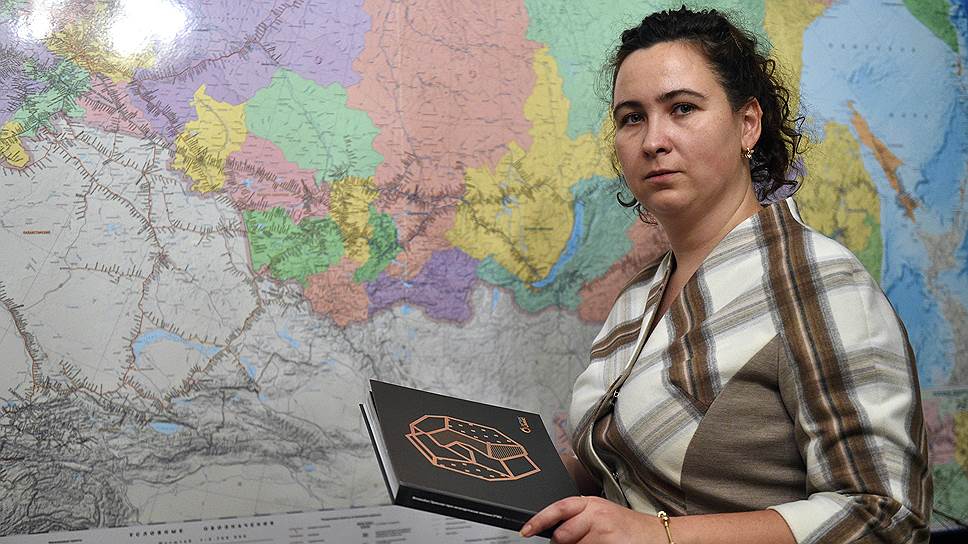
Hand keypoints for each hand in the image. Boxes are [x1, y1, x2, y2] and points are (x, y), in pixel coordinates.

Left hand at [520, 495, 665, 543]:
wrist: (658, 536)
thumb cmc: (628, 528)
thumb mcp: (601, 515)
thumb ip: (578, 519)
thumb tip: (553, 531)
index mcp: (591, 503)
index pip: (558, 508)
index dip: (539, 520)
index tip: (526, 531)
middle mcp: (596, 515)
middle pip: (562, 535)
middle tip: (580, 543)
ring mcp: (604, 532)